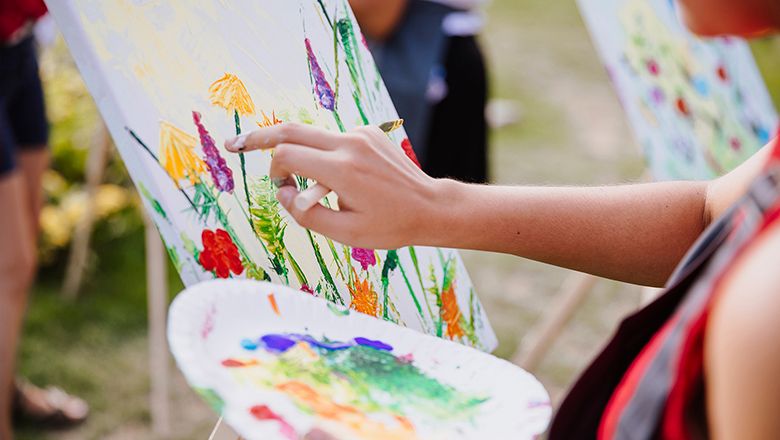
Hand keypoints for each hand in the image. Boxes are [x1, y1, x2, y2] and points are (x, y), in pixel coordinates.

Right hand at [225, 123, 443, 248]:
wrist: (430, 207)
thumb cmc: (389, 226)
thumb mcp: (344, 233)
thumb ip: (305, 214)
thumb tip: (282, 191)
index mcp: (342, 170)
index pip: (287, 155)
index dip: (275, 171)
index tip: (282, 188)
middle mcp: (350, 144)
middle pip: (291, 129)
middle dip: (259, 137)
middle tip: (233, 144)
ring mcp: (360, 134)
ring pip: (312, 135)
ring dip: (301, 154)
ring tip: (314, 184)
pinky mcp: (368, 132)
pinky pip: (334, 140)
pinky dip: (326, 156)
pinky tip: (349, 182)